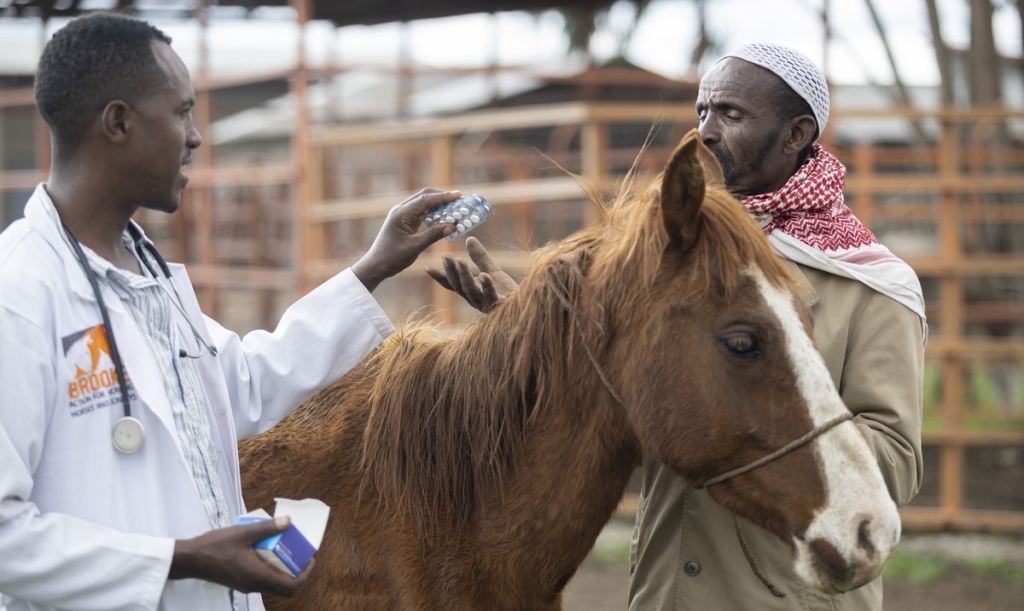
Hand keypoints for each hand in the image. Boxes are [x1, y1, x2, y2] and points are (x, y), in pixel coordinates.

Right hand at [169, 516, 313, 596]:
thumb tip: (288, 521)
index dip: (305, 575)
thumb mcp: (242, 532)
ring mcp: (247, 585)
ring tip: (286, 550)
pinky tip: (267, 551)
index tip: (310, 560)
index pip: (290, 586)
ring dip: (284, 571)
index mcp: (258, 575)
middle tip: (301, 555)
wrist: (190, 559)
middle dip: (298, 573)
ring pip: (274, 585)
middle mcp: (254, 585)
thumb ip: (266, 527)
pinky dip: (272, 569)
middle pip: (285, 589)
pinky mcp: (241, 582)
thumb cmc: (215, 546)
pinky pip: (263, 580)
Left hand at [351, 189, 460, 291]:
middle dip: (442, 196)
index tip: (459, 195)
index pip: (425, 200)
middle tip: (460, 200)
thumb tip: (453, 226)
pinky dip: (434, 212)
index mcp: (401, 214)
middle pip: (425, 196)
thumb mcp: (414, 247)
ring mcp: (403, 215)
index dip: (443, 197)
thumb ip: (433, 235)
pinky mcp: (405, 221)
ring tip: (455, 207)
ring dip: (439, 204)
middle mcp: (401, 210)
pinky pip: (422, 212)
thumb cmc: (392, 258)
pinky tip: (445, 217)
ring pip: (424, 203)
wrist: (376, 265)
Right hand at [424, 237, 517, 312]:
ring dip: (464, 276)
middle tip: (445, 256)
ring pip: (471, 291)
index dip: (440, 276)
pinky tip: (484, 275)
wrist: (526, 305)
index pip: (451, 284)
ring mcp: (486, 304)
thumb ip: (480, 257)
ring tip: (460, 261)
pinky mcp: (500, 306)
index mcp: (470, 291)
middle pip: (458, 286)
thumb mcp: (492, 270)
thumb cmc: (507, 291)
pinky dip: (487, 286)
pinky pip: (491, 296)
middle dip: (451, 271)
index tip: (426, 267)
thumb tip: (469, 238)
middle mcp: (475, 299)